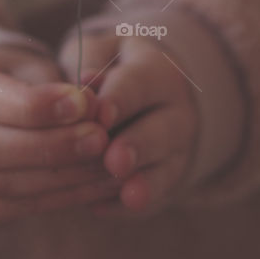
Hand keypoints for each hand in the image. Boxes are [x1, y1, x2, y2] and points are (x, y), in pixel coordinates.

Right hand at [0, 32, 120, 224]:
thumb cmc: (10, 74)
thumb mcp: (27, 63)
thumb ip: (57, 83)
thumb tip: (95, 106)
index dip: (35, 106)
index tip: (84, 105)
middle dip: (50, 145)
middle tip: (100, 139)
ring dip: (58, 177)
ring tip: (105, 164)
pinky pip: (5, 209)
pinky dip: (53, 199)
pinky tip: (90, 187)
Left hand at [58, 10, 245, 217]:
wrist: (148, 95)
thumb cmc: (111, 66)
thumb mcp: (102, 50)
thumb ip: (92, 60)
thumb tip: (82, 83)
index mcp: (158, 72)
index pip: (140, 84)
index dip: (120, 99)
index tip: (101, 114)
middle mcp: (176, 112)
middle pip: (161, 130)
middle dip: (138, 145)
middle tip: (115, 160)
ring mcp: (176, 151)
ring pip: (166, 168)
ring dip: (146, 183)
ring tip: (128, 196)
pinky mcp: (168, 181)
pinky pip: (156, 197)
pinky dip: (130, 206)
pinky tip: (102, 208)